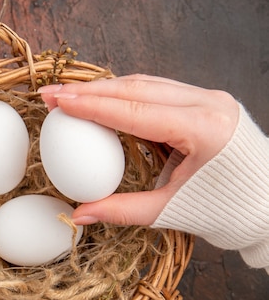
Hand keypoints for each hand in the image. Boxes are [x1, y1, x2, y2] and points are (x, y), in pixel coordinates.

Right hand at [38, 74, 239, 225]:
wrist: (267, 204)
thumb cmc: (227, 209)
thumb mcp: (169, 211)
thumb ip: (121, 211)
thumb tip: (79, 215)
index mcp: (203, 129)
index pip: (133, 111)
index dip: (91, 106)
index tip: (59, 103)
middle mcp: (208, 104)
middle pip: (136, 88)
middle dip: (89, 91)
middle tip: (53, 95)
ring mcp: (209, 98)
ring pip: (146, 83)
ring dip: (104, 88)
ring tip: (69, 96)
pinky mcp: (206, 101)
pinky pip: (158, 90)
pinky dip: (125, 94)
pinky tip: (101, 100)